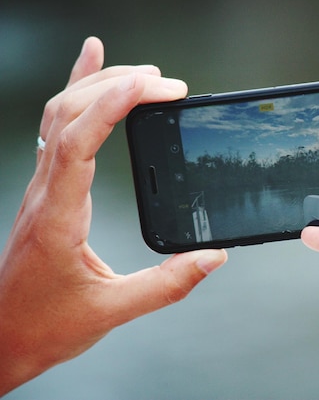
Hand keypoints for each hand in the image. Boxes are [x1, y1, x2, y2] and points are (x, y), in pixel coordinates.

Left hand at [0, 37, 226, 394]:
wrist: (0, 336)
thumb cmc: (46, 325)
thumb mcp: (112, 311)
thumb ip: (167, 285)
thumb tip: (212, 257)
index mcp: (58, 216)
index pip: (79, 143)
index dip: (113, 106)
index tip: (152, 86)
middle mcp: (45, 192)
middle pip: (68, 114)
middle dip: (119, 87)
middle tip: (168, 85)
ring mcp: (42, 187)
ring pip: (59, 115)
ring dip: (98, 85)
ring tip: (143, 74)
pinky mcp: (48, 189)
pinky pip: (57, 128)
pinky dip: (75, 92)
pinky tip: (90, 68)